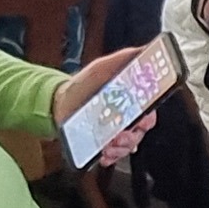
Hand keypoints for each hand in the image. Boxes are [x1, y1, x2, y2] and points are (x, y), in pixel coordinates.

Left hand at [49, 47, 157, 165]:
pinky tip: (103, 153)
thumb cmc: (83, 85)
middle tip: (121, 134)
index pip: (149, 114)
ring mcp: (114, 134)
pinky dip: (110, 157)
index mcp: (130, 102)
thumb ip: (122, 59)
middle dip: (132, 136)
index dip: (148, 119)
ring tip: (108, 144)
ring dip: (120, 148)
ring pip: (127, 146)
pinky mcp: (102, 145)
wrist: (58, 103)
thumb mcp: (101, 68)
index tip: (142, 120)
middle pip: (139, 133)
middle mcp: (126, 119)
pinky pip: (112, 156)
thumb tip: (143, 50)